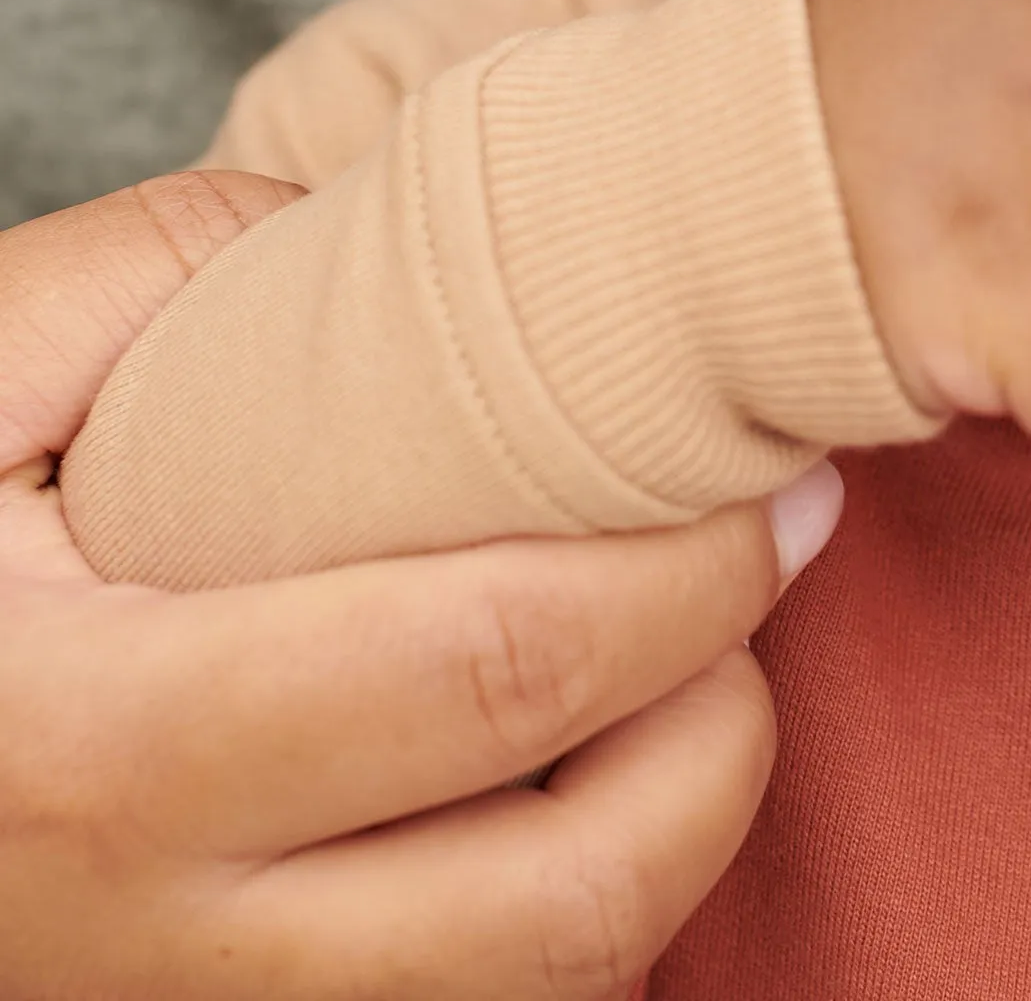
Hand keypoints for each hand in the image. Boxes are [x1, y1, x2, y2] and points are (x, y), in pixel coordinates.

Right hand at [0, 172, 840, 1000]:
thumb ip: (173, 274)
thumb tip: (382, 253)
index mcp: (102, 744)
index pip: (499, 666)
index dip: (690, 570)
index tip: (779, 477)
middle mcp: (166, 946)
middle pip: (574, 890)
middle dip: (731, 716)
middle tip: (772, 558)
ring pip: (547, 992)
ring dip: (675, 827)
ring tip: (692, 658)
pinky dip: (577, 912)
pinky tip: (577, 767)